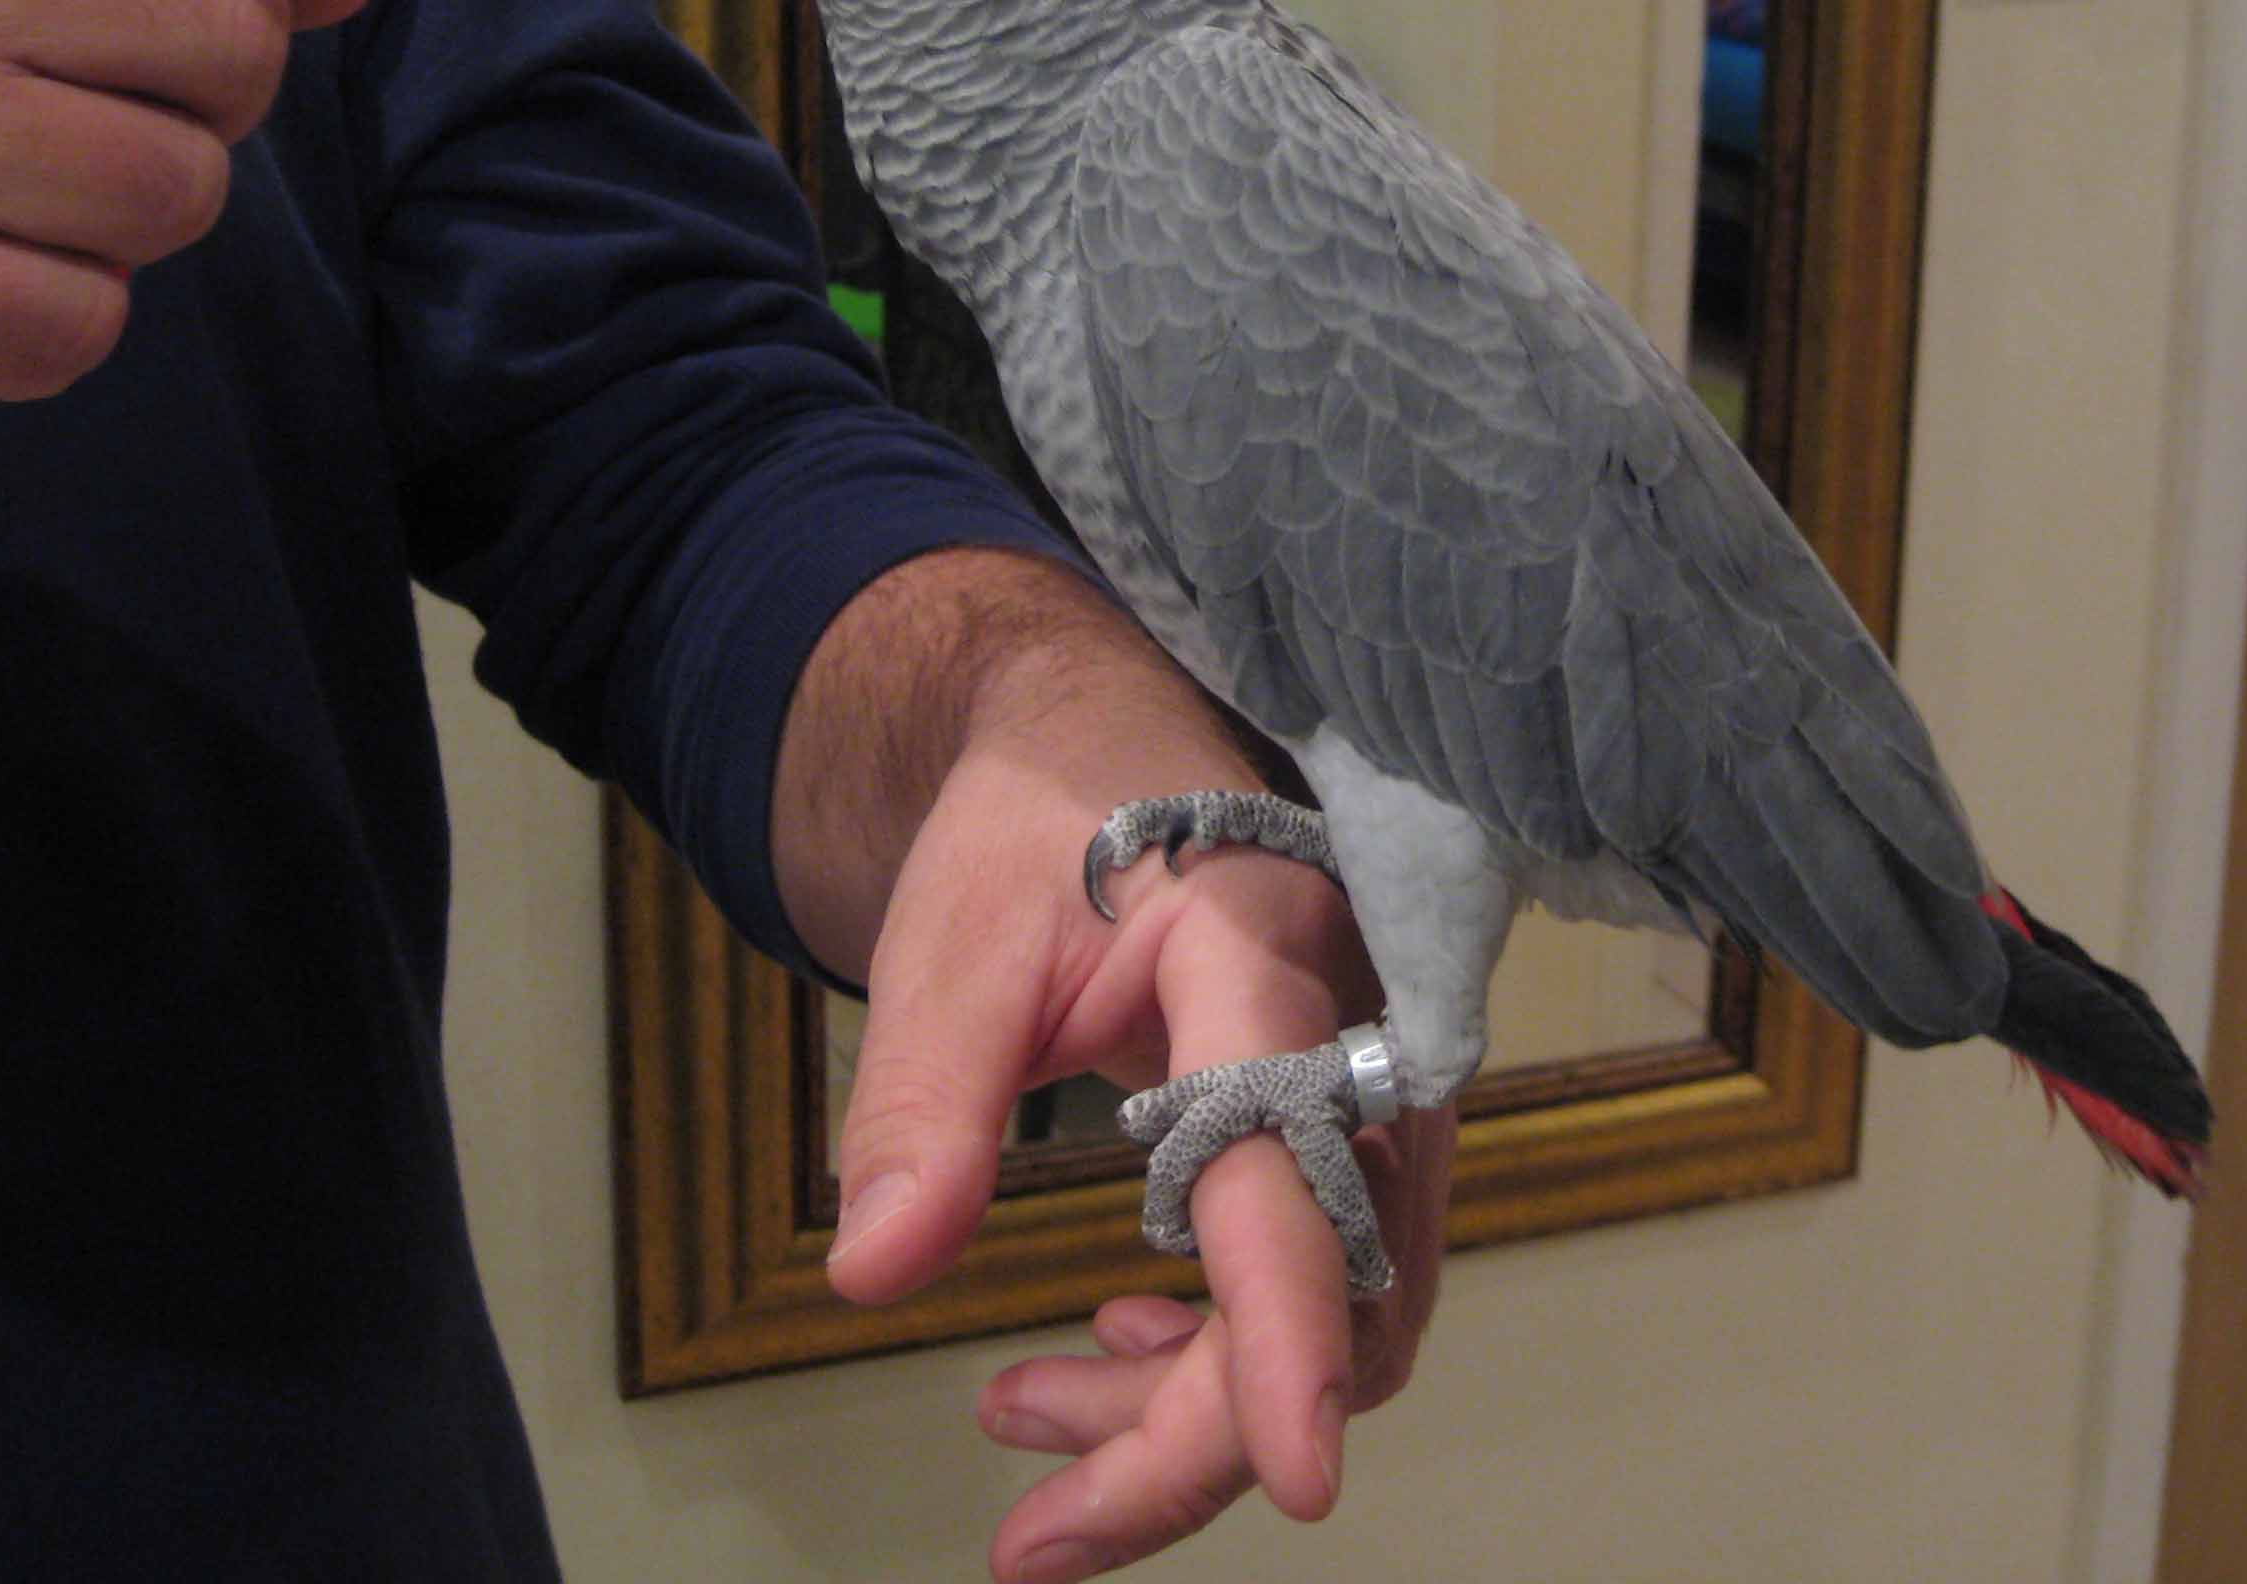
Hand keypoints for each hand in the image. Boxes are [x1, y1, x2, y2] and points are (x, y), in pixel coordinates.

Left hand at [776, 557, 1448, 1581]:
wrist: (1097, 742)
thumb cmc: (1028, 824)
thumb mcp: (948, 945)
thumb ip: (920, 1102)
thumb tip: (872, 1270)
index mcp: (1257, 958)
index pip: (1288, 1167)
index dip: (1291, 1330)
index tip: (1298, 1476)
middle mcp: (1358, 1030)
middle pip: (1335, 1288)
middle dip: (1192, 1434)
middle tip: (1032, 1535)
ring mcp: (1375, 1083)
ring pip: (1339, 1305)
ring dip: (1196, 1403)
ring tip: (1021, 1409)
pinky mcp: (1352, 1122)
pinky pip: (1326, 1272)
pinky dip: (1225, 1346)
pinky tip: (1116, 1338)